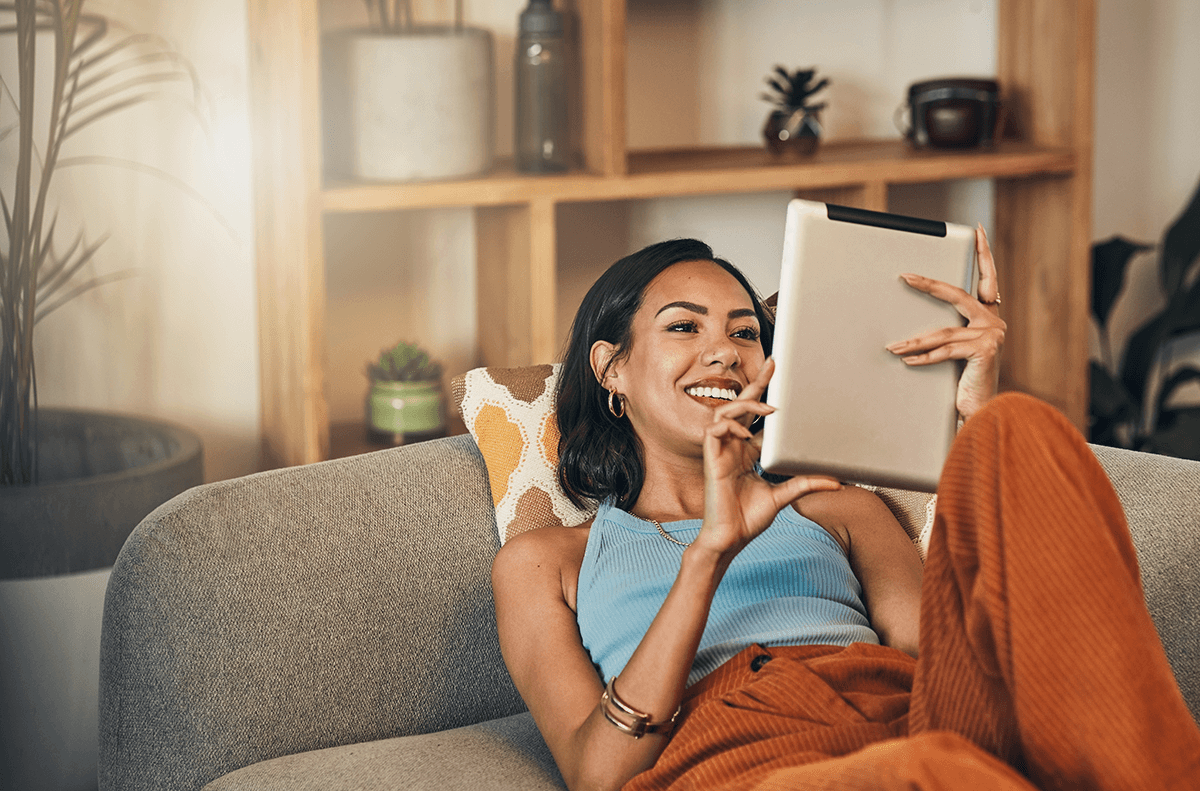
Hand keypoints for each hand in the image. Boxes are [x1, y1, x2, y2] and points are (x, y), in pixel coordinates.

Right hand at [695, 358, 839, 556]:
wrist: (731, 537)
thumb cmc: (749, 518)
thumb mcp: (783, 496)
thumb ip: (805, 483)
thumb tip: (836, 481)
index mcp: (747, 453)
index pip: (756, 419)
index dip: (767, 398)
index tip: (781, 380)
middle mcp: (734, 447)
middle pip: (741, 406)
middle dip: (756, 384)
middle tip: (772, 364)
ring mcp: (721, 451)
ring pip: (725, 412)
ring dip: (746, 406)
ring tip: (767, 409)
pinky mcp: (711, 459)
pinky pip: (714, 430)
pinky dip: (730, 426)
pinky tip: (745, 433)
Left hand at [886, 224, 1006, 421]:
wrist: (982, 410)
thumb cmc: (966, 381)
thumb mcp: (957, 351)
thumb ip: (949, 332)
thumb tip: (915, 323)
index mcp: (989, 316)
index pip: (987, 278)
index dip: (984, 254)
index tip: (979, 231)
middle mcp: (994, 322)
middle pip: (957, 296)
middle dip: (929, 285)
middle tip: (906, 277)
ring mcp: (992, 336)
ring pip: (943, 331)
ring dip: (914, 340)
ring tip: (893, 346)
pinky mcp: (984, 351)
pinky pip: (945, 351)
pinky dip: (923, 357)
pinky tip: (906, 359)